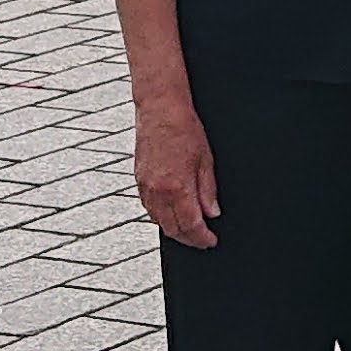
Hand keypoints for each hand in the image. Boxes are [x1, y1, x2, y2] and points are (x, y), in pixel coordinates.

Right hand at [133, 90, 221, 245]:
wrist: (160, 109)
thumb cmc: (185, 129)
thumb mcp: (205, 160)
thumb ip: (208, 191)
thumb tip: (212, 213)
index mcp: (177, 187)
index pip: (190, 226)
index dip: (202, 239)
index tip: (210, 241)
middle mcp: (158, 191)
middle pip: (172, 229)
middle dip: (188, 239)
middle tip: (202, 240)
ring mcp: (145, 186)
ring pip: (158, 221)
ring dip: (174, 229)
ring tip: (189, 229)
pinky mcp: (138, 179)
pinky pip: (148, 207)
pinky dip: (161, 216)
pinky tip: (172, 213)